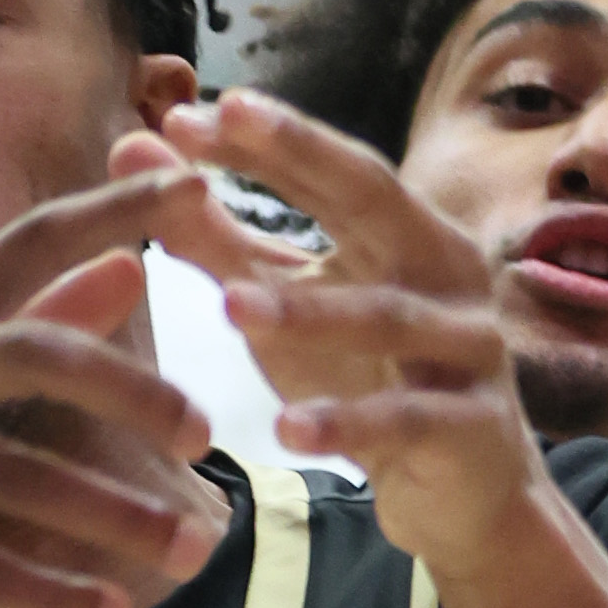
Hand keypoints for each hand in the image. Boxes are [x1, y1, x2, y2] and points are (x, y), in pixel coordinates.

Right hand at [0, 167, 244, 607]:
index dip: (111, 209)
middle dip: (131, 390)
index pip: (28, 241)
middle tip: (204, 432)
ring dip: (114, 516)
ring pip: (16, 478)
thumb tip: (131, 266)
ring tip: (193, 549)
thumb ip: (37, 317)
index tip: (193, 181)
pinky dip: (47, 596)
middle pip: (33, 355)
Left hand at [150, 91, 552, 583]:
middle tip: (224, 125)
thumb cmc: (369, 382)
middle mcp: (446, 272)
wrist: (469, 495)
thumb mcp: (286, 306)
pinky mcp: (472, 425)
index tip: (187, 113)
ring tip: (230, 306)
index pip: (332, 166)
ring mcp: (469, 346)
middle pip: (375, 199)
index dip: (267, 138)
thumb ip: (213, 236)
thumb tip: (136, 145)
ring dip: (308, 310)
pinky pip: (405, 419)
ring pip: (387, 317)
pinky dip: (345, 423)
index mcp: (405, 233)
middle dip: (301, 158)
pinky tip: (284, 431)